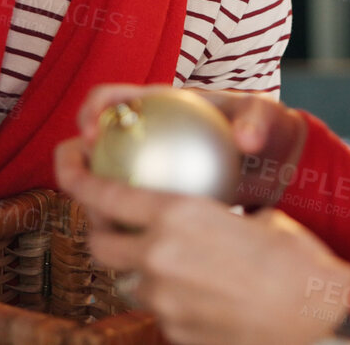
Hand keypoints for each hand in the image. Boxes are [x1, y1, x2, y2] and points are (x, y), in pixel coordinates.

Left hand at [56, 135, 349, 344]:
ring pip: (128, 283)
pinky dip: (168, 297)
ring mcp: (164, 301)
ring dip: (136, 269)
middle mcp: (159, 258)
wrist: (321, 318)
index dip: (74, 175)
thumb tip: (214, 212)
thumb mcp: (253, 216)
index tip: (67, 160)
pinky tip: (197, 292)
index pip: (101, 194)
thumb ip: (214, 214)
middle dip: (98, 231)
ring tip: (162, 259)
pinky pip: (158, 311)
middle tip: (111, 220)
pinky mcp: (176, 333)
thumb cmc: (299, 261)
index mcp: (177, 216)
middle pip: (99, 245)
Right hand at [76, 83, 308, 207]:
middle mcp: (142, 137)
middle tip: (80, 184)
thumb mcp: (266, 117)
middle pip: (89, 146)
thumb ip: (255, 122)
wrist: (277, 161)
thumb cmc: (266, 128)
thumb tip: (245, 138)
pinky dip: (128, 227)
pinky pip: (133, 215)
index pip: (110, 100)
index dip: (91, 112)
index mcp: (157, 105)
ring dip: (92, 202)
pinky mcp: (156, 201)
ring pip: (103, 185)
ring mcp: (146, 169)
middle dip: (72, 162)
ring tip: (103, 224)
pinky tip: (139, 248)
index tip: (94, 132)